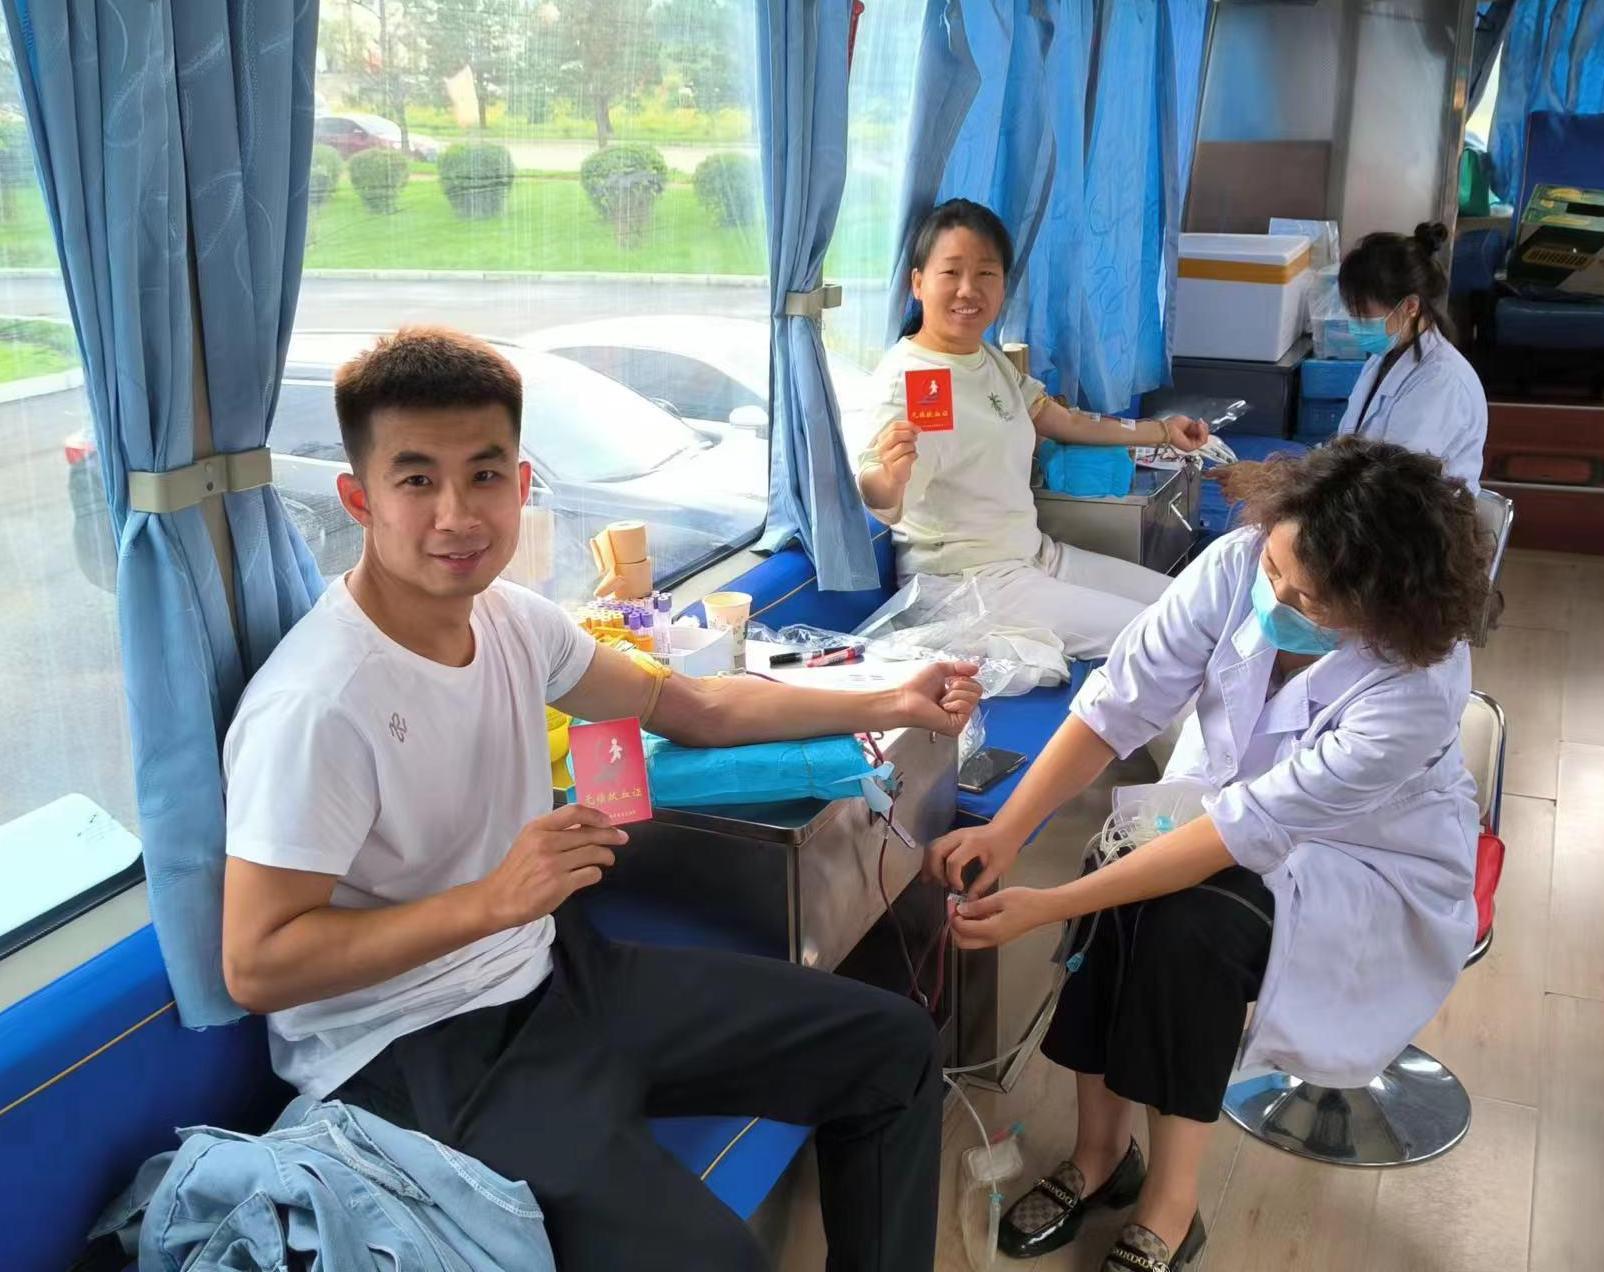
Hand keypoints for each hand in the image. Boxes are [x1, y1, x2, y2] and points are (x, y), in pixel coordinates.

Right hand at [475, 804, 626, 930]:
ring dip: (606, 855)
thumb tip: (586, 826)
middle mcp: (546, 843)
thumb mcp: (528, 841)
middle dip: (610, 835)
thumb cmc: (516, 870)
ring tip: (608, 858)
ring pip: (593, 853)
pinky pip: (590, 874)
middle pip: (589, 834)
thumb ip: (553, 831)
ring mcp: (553, 864)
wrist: (498, 899)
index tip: (608, 820)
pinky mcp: (560, 885)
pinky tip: (594, 873)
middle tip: (621, 838)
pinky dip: (596, 873)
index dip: (596, 815)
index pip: (574, 812)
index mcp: (538, 828)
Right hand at [874, 420, 919, 489]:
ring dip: (912, 447)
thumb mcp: (895, 443)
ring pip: (903, 446)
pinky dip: (914, 455)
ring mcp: (887, 459)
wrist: (891, 476)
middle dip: (909, 435)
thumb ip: (903, 433)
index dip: (907, 425)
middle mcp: (882, 448)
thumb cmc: (896, 457)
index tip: (916, 428)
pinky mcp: (894, 468)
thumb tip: (915, 428)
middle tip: (914, 438)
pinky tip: (912, 457)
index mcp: (882, 439)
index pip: (893, 426)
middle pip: (896, 435)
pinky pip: (908, 457)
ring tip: (911, 450)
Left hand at [896, 660, 982, 736]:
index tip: (950, 680)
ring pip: (973, 699)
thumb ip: (959, 667)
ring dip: (954, 694)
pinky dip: (953, 703)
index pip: (976, 686)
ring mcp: (959, 719)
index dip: (964, 679)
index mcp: (956, 695)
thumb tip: (976, 668)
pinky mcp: (957, 726)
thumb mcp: (940, 669)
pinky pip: (967, 708)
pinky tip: (942, 708)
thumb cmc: (916, 686)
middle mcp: (959, 708)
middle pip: (978, 691)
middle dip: (960, 685)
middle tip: (944, 691)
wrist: (905, 698)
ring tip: (940, 701)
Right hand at [925, 822, 1021, 894]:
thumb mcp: (997, 868)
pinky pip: (934, 846)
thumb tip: (969, 900)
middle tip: (944, 885)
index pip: (953, 861)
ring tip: (934, 880)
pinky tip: (933, 872)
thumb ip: (982, 884)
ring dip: (929, 865)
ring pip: (932, 847)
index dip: (953, 877)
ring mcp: (952, 834)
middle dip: (935, 871)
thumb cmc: (1004, 848)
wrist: (1006, 829)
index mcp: (973, 843)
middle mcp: (958, 836)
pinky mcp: (950, 835)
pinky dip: (931, 859)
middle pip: (936, 851)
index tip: (959, 888)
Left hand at [949, 886, 1061, 949]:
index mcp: (991, 930)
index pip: (962, 929)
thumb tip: (961, 909)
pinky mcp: (1000, 937)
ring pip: (970, 942)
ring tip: (965, 909)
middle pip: (962, 942)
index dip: (953, 916)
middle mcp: (992, 939)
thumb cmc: (1026, 901)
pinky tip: (976, 912)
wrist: (1044, 908)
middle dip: (954, 927)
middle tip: (955, 910)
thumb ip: (978, 905)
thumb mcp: (1000, 898)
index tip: (952, 904)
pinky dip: (973, 928)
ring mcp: (996, 940)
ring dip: (963, 928)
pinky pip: (980, 938)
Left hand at [1159, 415, 1209, 451]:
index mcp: (1188, 435)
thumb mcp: (1188, 422)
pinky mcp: (1191, 448)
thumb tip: (1202, 425)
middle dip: (1204, 428)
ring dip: (1204, 430)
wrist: (1167, 429)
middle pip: (1204, 436)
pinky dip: (1203, 433)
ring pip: (1204, 439)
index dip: (1203, 427)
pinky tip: (1199, 426)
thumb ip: (1196, 425)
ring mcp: (1191, 446)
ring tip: (1200, 424)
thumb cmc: (1173, 424)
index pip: (1201, 433)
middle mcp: (1190, 441)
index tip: (1201, 420)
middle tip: (1200, 422)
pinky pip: (1202, 441)